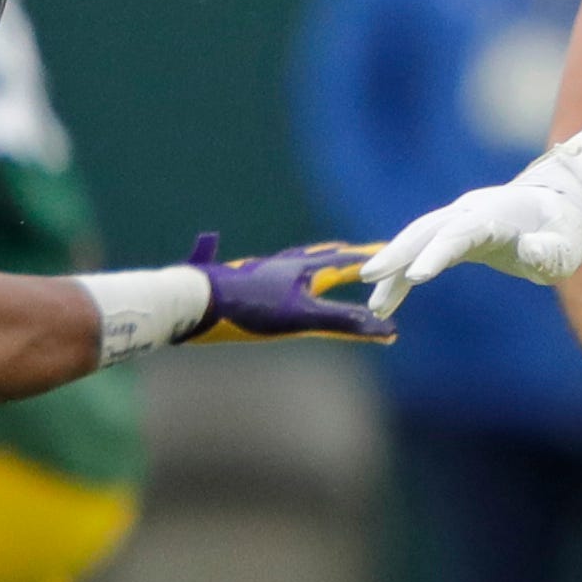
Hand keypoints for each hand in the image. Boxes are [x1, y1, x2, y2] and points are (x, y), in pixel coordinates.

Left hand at [177, 235, 391, 344]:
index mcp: (302, 269)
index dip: (369, 259)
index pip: (345, 261)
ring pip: (296, 263)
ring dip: (315, 262)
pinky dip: (289, 274)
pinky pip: (275, 273)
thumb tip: (389, 331)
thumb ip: (344, 323)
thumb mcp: (302, 319)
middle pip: (321, 257)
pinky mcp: (243, 282)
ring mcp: (261, 272)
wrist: (192, 301)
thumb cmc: (248, 308)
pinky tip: (275, 281)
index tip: (389, 250)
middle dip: (343, 256)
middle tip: (358, 253)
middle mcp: (284, 265)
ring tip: (321, 261)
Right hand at [366, 157, 581, 315]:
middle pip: (426, 230)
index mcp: (496, 214)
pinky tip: (386, 303)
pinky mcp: (454, 235)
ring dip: (393, 269)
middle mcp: (470, 212)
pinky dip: (402, 275)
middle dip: (398, 254)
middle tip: (370, 278)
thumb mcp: (569, 247)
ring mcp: (459, 220)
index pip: (460, 233)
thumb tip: (531, 250)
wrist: (562, 209)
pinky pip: (421, 252)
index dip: (438, 252)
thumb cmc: (567, 233)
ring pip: (417, 240)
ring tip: (375, 306)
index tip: (417, 277)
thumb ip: (552, 251)